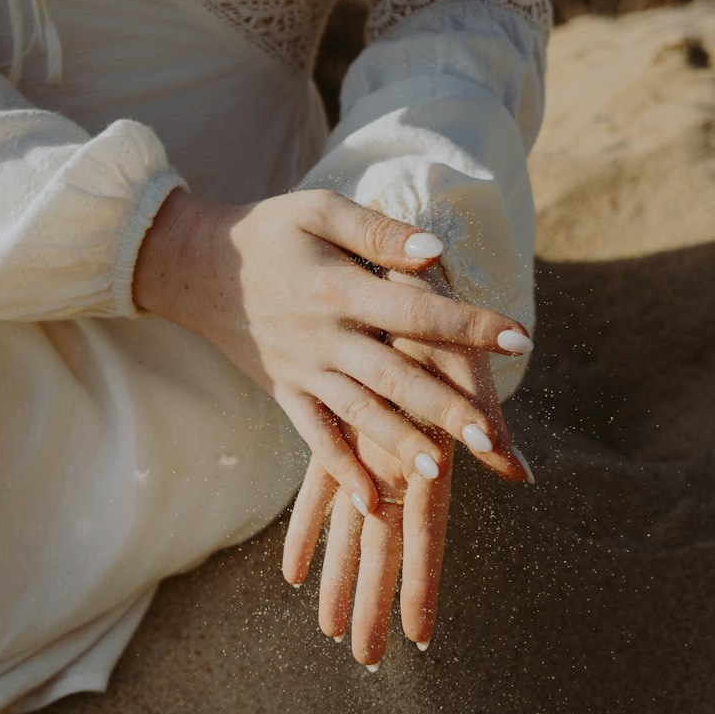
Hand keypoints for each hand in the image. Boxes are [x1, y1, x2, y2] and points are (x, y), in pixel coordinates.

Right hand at [133, 188, 533, 509]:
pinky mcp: (286, 392)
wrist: (194, 268)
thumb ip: (378, 232)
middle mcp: (323, 336)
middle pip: (395, 376)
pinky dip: (341, 470)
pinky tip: (372, 503)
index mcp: (338, 288)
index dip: (468, 325)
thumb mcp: (319, 211)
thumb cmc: (268, 232)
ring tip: (440, 473)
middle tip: (492, 437)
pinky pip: (315, 437)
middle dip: (445, 407)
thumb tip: (436, 254)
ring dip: (398, 445)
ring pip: (359, 413)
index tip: (520, 339)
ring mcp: (303, 370)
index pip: (415, 310)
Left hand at [282, 270, 519, 660]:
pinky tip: (293, 574)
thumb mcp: (461, 364)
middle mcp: (398, 462)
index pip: (421, 537)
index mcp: (428, 456)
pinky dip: (307, 532)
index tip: (417, 635)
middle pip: (382, 549)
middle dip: (373, 602)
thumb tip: (516, 472)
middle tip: (366, 657)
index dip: (418, 585)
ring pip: (350, 531)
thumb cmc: (440, 316)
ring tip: (330, 630)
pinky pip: (319, 495)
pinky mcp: (340, 430)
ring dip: (342, 579)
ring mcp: (368, 450)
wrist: (397, 275)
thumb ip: (484, 422)